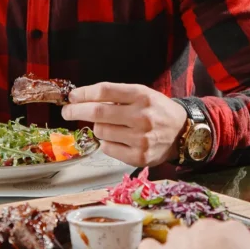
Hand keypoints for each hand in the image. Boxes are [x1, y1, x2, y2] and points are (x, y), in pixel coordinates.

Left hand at [61, 82, 187, 166]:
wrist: (182, 132)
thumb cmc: (157, 110)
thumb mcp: (142, 94)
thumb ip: (117, 96)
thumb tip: (83, 99)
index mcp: (142, 96)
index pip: (105, 91)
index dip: (84, 93)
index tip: (72, 96)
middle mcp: (141, 116)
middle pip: (98, 112)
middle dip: (76, 111)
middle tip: (67, 111)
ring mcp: (140, 138)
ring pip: (101, 132)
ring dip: (97, 127)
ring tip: (106, 125)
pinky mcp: (138, 157)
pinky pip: (108, 148)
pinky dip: (106, 143)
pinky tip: (116, 138)